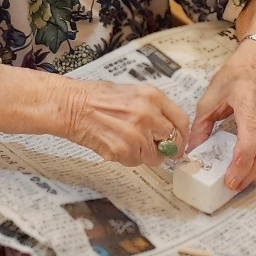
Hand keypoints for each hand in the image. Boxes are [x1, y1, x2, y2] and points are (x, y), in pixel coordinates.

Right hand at [64, 81, 189, 167]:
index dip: (182, 135)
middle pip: (171, 140)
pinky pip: (136, 162)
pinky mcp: (123, 150)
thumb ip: (154, 109)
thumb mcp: (133, 93)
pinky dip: (129, 158)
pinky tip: (116, 144)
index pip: (181, 120)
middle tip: (153, 146)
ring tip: (126, 141)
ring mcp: (136, 134)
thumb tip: (170, 129)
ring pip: (154, 156)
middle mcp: (147, 114)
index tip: (180, 142)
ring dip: (144, 154)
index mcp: (152, 96)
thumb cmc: (97, 97)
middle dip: (164, 146)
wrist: (72, 105)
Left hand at [188, 42, 255, 190]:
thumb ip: (201, 126)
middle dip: (248, 172)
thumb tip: (192, 151)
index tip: (230, 176)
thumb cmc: (232, 76)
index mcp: (246, 99)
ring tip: (240, 183)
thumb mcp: (210, 98)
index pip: (249, 135)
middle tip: (233, 186)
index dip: (241, 159)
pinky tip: (250, 171)